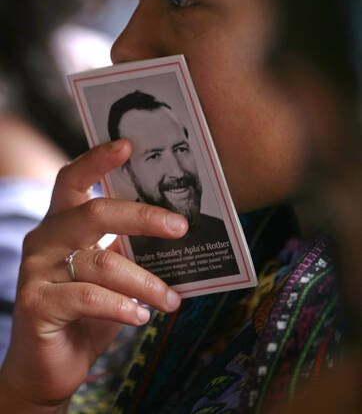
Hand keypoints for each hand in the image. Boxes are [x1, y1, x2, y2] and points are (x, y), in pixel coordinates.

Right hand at [0, 140, 185, 412]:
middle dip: (143, 217)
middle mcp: (44, 238)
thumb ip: (126, 247)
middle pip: (94, 213)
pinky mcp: (36, 305)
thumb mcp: (109, 271)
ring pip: (101, 262)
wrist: (49, 363)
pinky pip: (89, 298)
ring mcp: (36, 271)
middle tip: (180, 227)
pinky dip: (122, 307)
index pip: (74, 179)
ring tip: (171, 299)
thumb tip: (172, 228)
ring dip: (145, 282)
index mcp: (61, 222)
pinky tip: (141, 317)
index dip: (98, 159)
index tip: (128, 145)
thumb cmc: (86, 310)